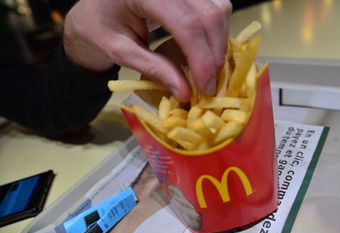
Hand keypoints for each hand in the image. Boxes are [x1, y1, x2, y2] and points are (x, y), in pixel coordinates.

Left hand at [63, 0, 231, 101]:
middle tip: (209, 84)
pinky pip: (217, 5)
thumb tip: (186, 91)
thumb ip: (154, 69)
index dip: (201, 58)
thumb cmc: (99, 27)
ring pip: (219, 8)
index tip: (205, 87)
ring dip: (219, 42)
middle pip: (209, 14)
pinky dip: (216, 30)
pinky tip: (205, 49)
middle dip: (214, 53)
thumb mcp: (120, 52)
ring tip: (207, 68)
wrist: (95, 8)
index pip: (187, 24)